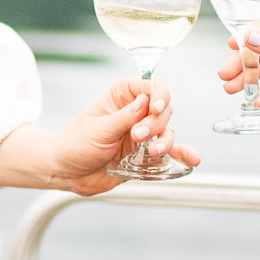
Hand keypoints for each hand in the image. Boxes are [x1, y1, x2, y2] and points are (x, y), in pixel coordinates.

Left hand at [0, 76, 200, 195]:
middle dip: (156, 123)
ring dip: (165, 141)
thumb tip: (145, 101)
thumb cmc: (75, 144)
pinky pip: (170, 152)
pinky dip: (183, 154)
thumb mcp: (98, 129)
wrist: (67, 172)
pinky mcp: (147, 154)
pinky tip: (193, 158)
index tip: (154, 108)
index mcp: (122, 95)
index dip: (158, 95)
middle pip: (163, 109)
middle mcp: (136, 111)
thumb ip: (124, 117)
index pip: (151, 86)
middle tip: (138, 136)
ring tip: (152, 152)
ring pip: (167, 131)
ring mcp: (143, 133)